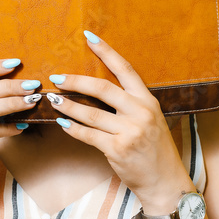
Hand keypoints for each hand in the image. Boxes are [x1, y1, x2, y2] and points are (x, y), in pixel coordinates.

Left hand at [47, 31, 194, 209]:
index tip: (89, 37)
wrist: (165, 181)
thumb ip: (130, 104)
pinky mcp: (118, 149)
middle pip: (102, 88)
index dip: (106, 51)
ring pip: (90, 113)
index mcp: (148, 100)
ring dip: (68, 106)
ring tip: (53, 99)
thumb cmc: (155, 150)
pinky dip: (72, 128)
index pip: (125, 69)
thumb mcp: (150, 119)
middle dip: (76, 81)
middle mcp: (140, 112)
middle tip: (57, 77)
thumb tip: (99, 90)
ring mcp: (129, 131)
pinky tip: (62, 123)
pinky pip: (88, 135)